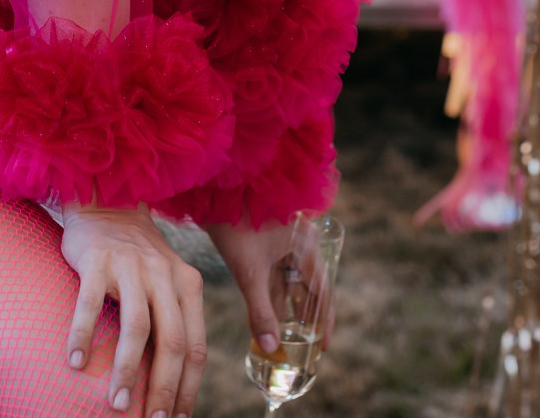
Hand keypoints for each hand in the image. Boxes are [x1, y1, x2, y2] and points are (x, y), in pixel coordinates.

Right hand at [60, 202, 206, 417]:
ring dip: (127, 370)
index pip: (195, 346)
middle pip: (172, 340)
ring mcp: (131, 265)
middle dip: (163, 387)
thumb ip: (174, 321)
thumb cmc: (138, 259)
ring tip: (117, 403)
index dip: (189, 387)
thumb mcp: (167, 282)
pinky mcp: (98, 258)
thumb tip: (174, 384)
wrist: (107, 203)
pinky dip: (84, 335)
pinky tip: (75, 361)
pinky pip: (91, 303)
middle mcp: (164, 274)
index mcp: (187, 284)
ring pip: (136, 326)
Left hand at [204, 219, 334, 355]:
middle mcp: (300, 241)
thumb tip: (270, 347)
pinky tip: (270, 313)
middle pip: (310, 286)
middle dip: (306, 316)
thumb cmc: (236, 226)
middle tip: (306, 345)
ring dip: (288, 306)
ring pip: (291, 280)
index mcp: (306, 244)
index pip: (323, 290)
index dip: (325, 320)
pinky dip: (275, 294)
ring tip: (287, 335)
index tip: (324, 346)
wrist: (214, 192)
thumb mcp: (249, 273)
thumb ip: (261, 311)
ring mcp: (284, 240)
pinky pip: (277, 273)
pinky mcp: (267, 240)